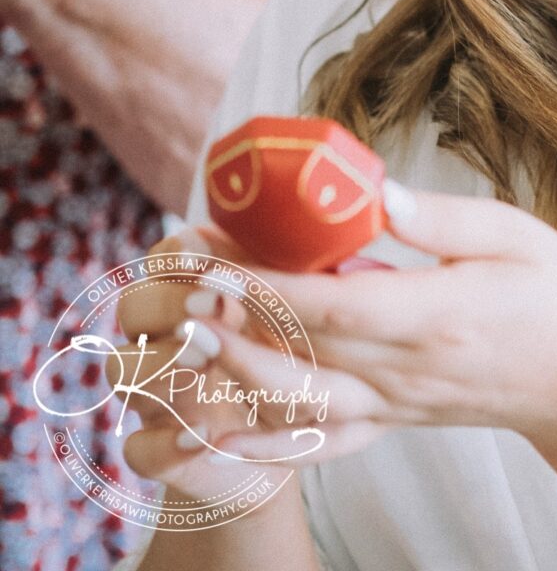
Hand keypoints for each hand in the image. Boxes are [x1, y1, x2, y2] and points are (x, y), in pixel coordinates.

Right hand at [108, 232, 295, 498]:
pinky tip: (204, 435)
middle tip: (209, 304)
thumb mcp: (303, 315)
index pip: (167, 258)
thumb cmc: (301, 356)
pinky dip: (164, 443)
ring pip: (120, 370)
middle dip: (166, 303)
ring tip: (205, 360)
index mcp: (199, 292)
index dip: (177, 255)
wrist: (295, 439)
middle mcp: (167, 338)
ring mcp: (158, 396)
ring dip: (157, 363)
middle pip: (133, 306)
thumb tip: (293, 237)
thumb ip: (288, 280)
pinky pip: (138, 450)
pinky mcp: (164, 452)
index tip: (204, 256)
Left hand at [179, 188, 556, 462]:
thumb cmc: (553, 296)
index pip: (333, 307)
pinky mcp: (389, 421)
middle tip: (180, 269)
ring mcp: (394, 403)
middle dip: (229, 315)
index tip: (215, 258)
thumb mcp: (515, 235)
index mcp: (434, 315)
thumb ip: (445, 218)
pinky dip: (264, 435)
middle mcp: (405, 369)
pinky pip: (318, 441)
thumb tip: (379, 191)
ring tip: (186, 325)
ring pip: (296, 403)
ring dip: (232, 369)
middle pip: (299, 351)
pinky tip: (219, 413)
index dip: (265, 288)